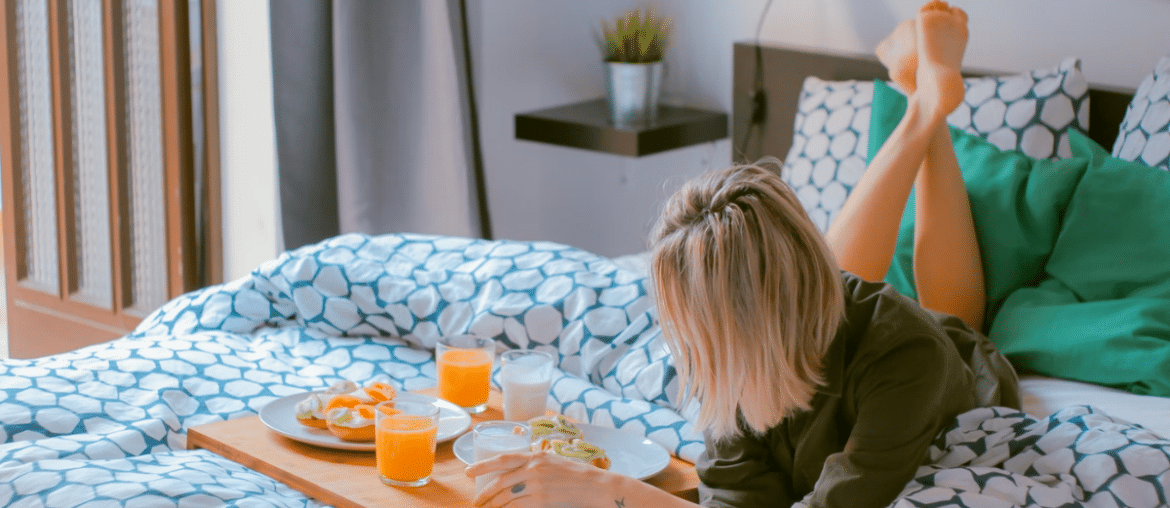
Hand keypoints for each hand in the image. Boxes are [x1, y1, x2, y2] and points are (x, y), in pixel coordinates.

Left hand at [465, 450, 627, 507]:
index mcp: (536, 456)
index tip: (468, 472)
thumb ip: (534, 465)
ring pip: (505, 497)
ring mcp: (536, 485)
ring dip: (493, 505)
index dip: (482, 466)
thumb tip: (513, 475)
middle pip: (499, 482)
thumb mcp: (553, 462)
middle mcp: (533, 468)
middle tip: (475, 502)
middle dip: (484, 494)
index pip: (502, 459)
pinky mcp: (541, 501)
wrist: (596, 487)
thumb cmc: (576, 475)